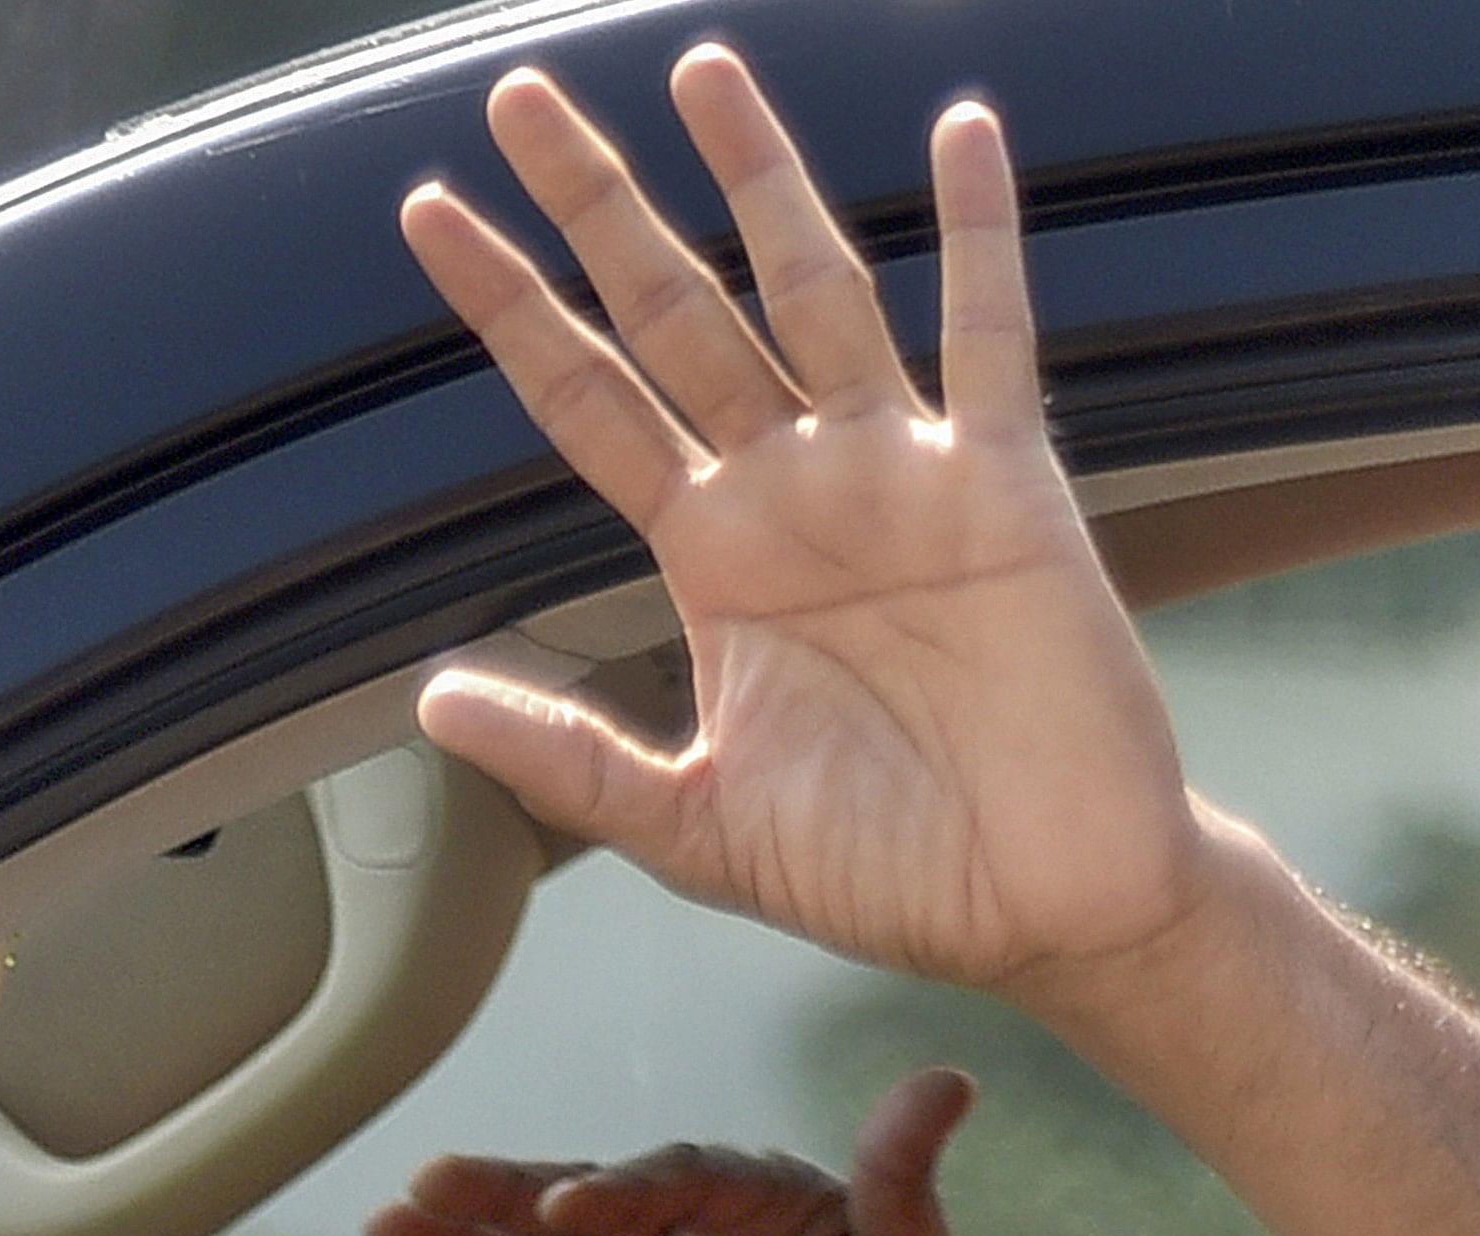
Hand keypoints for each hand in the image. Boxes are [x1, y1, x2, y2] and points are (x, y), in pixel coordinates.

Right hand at [363, 1069, 1002, 1235]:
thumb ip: (903, 1178)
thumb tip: (950, 1080)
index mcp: (746, 1188)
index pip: (670, 1179)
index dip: (621, 1192)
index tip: (575, 1208)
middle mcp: (678, 1222)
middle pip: (579, 1201)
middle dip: (503, 1194)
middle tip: (428, 1183)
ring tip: (391, 1230)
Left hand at [400, 49, 1206, 992]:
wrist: (1047, 908)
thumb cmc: (890, 873)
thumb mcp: (701, 827)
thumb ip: (572, 762)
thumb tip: (432, 700)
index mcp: (714, 558)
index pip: (588, 401)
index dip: (512, 309)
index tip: (432, 212)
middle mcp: (795, 491)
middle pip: (675, 312)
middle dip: (597, 205)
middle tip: (519, 95)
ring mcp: (902, 475)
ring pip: (812, 290)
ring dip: (759, 180)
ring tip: (700, 71)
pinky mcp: (1007, 486)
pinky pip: (990, 336)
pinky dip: (980, 231)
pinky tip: (962, 131)